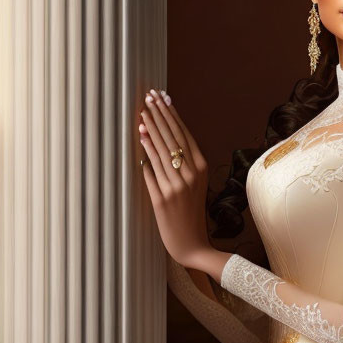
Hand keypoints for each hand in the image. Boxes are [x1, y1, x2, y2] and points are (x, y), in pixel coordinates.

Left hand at [138, 87, 212, 268]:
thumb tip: (167, 138)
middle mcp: (191, 175)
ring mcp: (177, 186)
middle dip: (160, 115)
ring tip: (142, 112)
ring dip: (151, 129)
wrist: (193, 245)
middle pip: (173, 138)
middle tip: (149, 96)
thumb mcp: (195, 185)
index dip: (171, 114)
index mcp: (201, 169)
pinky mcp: (163, 198)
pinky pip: (152, 171)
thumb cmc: (190, 214)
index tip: (162, 97)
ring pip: (162, 151)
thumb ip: (185, 164)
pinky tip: (140, 137)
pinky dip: (146, 152)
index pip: (184, 134)